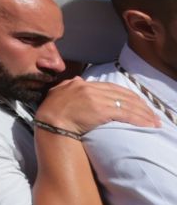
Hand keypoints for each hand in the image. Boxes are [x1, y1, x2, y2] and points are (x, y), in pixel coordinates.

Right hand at [35, 77, 159, 134]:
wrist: (49, 123)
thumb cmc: (51, 113)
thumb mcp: (57, 94)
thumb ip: (68, 86)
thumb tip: (76, 80)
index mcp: (80, 84)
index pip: (111, 87)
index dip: (127, 96)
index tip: (138, 104)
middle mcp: (90, 88)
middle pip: (122, 94)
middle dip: (140, 105)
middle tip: (152, 114)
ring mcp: (96, 98)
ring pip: (127, 103)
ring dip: (144, 113)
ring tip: (154, 121)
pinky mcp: (101, 110)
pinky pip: (126, 113)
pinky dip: (140, 119)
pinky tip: (148, 124)